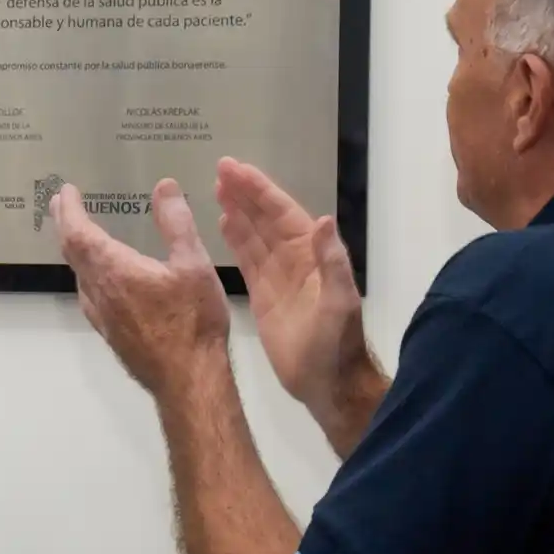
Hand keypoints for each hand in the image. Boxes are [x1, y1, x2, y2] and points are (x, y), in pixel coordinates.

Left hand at [50, 178, 229, 396]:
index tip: (65, 191)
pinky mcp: (110, 334)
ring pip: (78, 275)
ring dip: (74, 249)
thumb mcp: (194, 265)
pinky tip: (99, 279)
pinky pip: (88, 295)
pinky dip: (86, 273)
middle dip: (65, 224)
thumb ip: (177, 223)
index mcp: (114, 271)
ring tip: (78, 234)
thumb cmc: (193, 322)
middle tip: (61, 204)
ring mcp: (101, 316)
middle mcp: (99, 292)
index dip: (69, 210)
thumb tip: (164, 186)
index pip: (78, 232)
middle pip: (71, 252)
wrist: (189, 381)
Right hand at [215, 157, 378, 413]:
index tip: (235, 168)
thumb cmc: (335, 344)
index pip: (282, 213)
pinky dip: (235, 239)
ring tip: (216, 188)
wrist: (327, 384)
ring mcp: (277, 276)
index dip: (259, 189)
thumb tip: (323, 219)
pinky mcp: (263, 295)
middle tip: (219, 169)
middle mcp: (294, 258)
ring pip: (254, 234)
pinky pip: (247, 259)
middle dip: (245, 192)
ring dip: (238, 210)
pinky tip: (222, 222)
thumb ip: (331, 262)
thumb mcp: (338, 302)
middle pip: (265, 217)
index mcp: (312, 254)